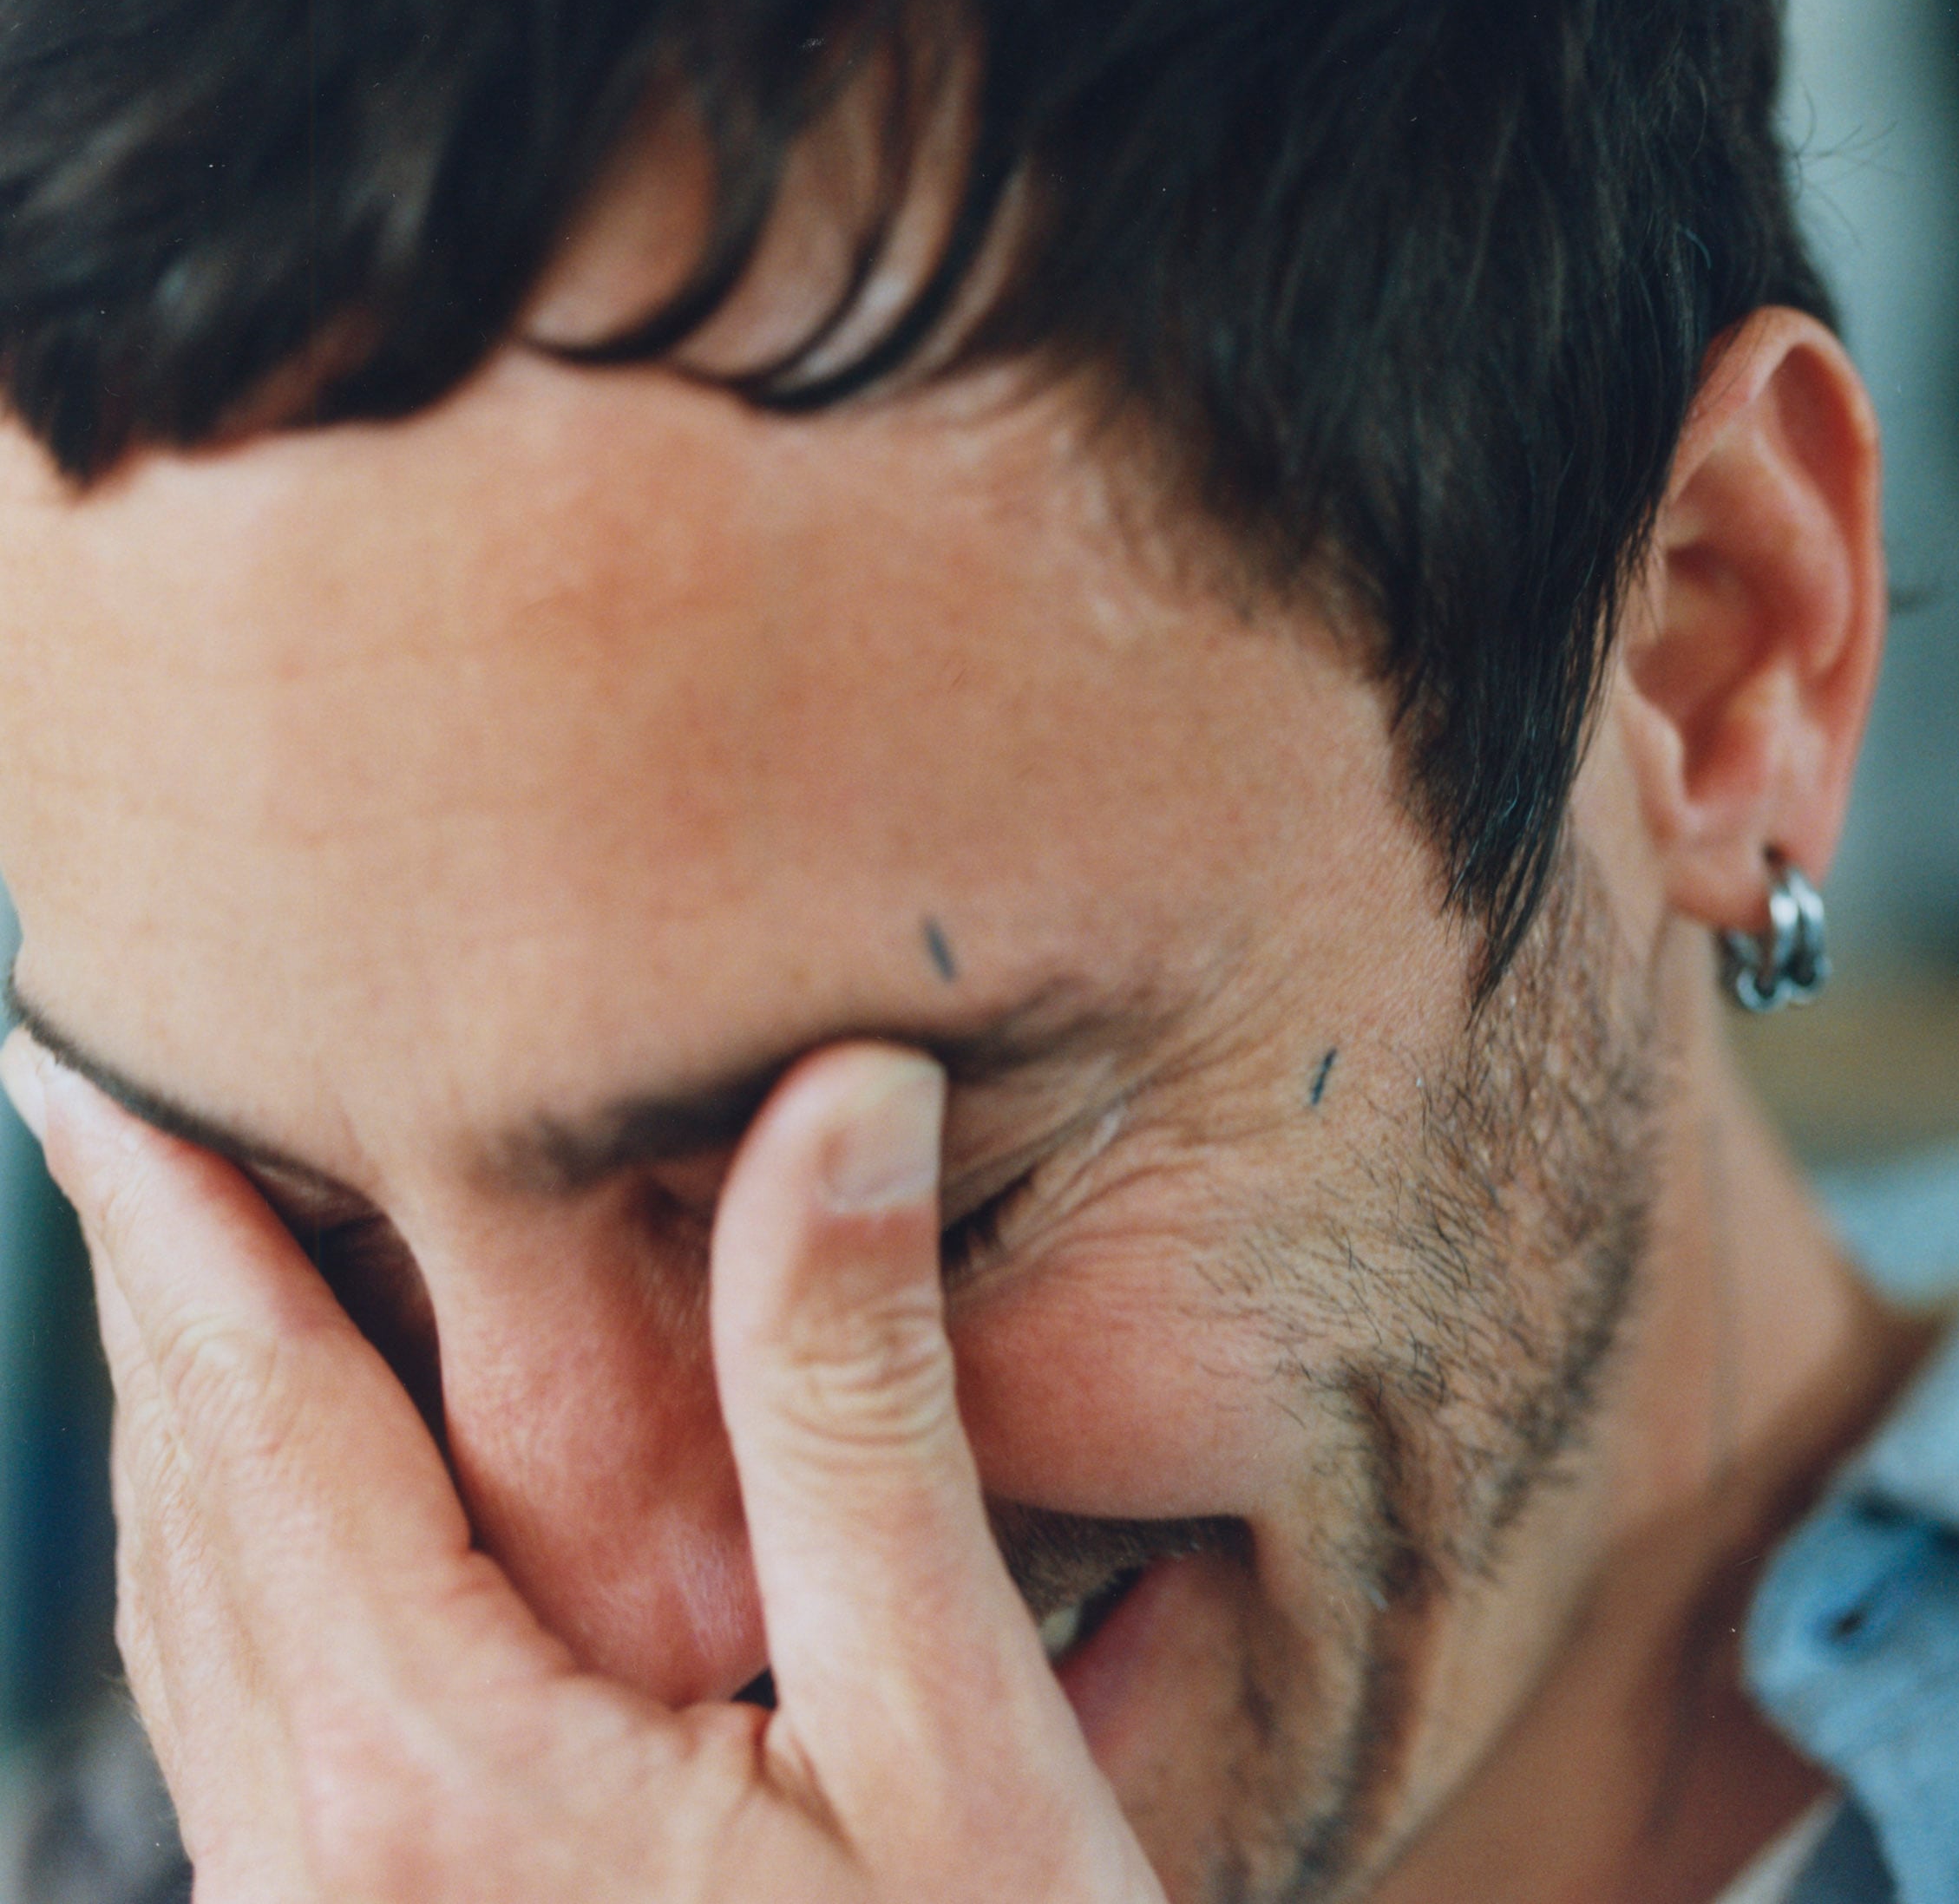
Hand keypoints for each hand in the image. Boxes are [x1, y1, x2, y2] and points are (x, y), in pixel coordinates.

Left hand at [0, 1032, 1163, 1903]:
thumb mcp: (953, 1731)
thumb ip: (856, 1406)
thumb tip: (842, 1095)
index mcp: (434, 1776)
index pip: (259, 1408)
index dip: (176, 1211)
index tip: (93, 1050)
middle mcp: (321, 1873)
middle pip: (194, 1499)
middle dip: (163, 1284)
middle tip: (122, 1100)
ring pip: (192, 1614)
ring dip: (188, 1415)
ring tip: (190, 1256)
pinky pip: (238, 1717)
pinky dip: (238, 1551)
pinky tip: (293, 1500)